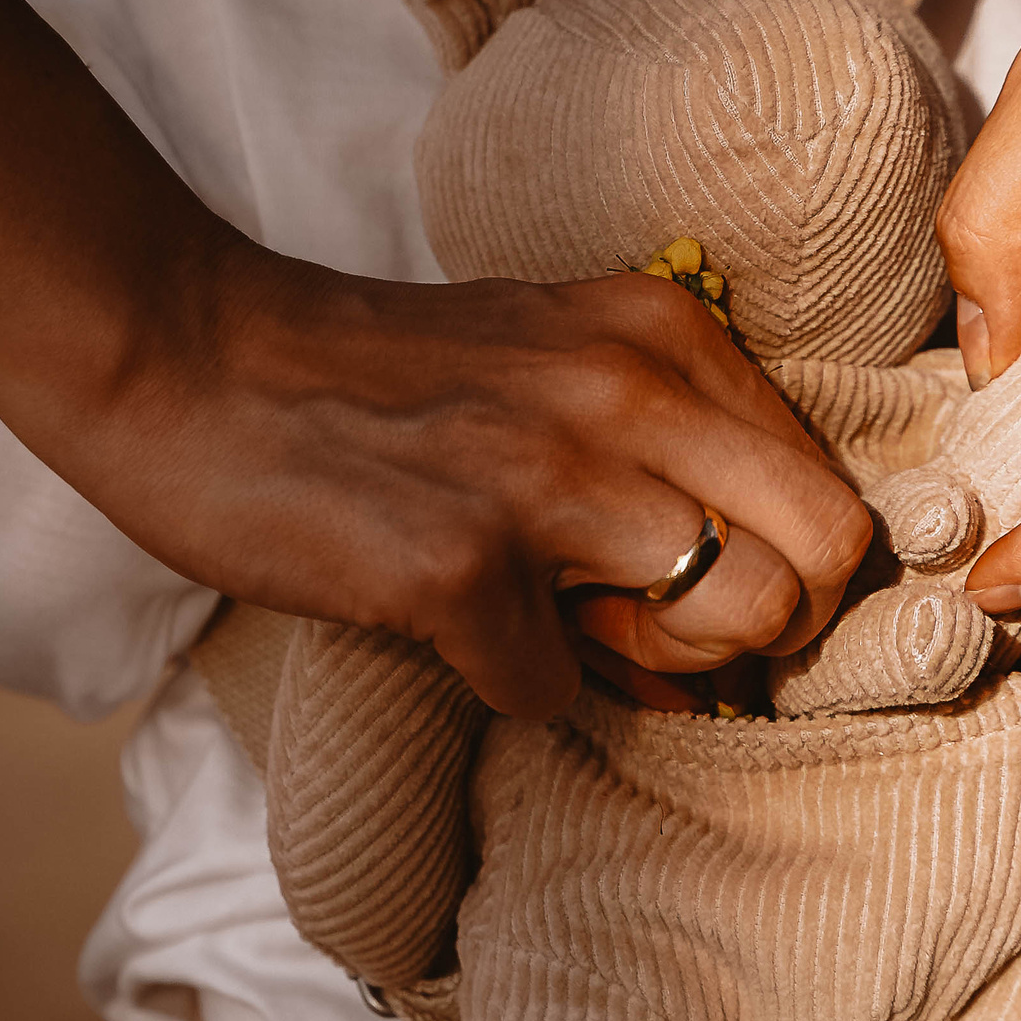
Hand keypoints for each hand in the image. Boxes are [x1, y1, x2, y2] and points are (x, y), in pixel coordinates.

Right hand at [70, 241, 869, 717]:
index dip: (786, 568)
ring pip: (737, 624)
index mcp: (659, 330)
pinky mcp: (458, 563)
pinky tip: (449, 625)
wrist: (188, 356)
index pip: (832, 492)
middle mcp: (625, 390)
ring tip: (557, 622)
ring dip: (655, 661)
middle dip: (763, 627)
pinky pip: (558, 689)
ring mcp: (545, 477)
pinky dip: (511, 679)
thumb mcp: (546, 356)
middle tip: (663, 630)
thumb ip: (660, 440)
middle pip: (822, 560)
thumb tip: (753, 606)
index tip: (696, 584)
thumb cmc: (368, 373)